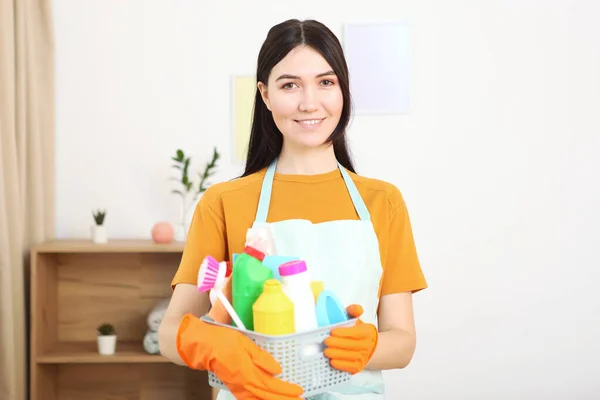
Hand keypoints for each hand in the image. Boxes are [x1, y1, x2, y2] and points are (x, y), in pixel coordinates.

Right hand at [176, 314, 303, 398]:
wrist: (203, 347)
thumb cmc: (223, 341)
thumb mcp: (245, 343)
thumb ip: (261, 357)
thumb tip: (277, 369)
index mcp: (248, 373)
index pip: (272, 386)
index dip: (287, 390)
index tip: (299, 391)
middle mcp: (244, 385)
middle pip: (268, 397)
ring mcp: (238, 388)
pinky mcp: (235, 387)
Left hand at [323, 304, 377, 374]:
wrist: (370, 348)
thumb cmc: (358, 332)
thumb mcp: (356, 319)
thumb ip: (353, 311)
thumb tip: (356, 308)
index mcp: (366, 332)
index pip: (355, 333)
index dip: (344, 333)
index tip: (332, 331)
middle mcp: (367, 346)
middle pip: (351, 345)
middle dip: (337, 344)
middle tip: (326, 341)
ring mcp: (363, 357)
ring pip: (350, 357)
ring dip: (337, 355)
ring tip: (326, 351)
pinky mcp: (358, 367)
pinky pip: (350, 367)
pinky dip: (341, 365)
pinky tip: (332, 361)